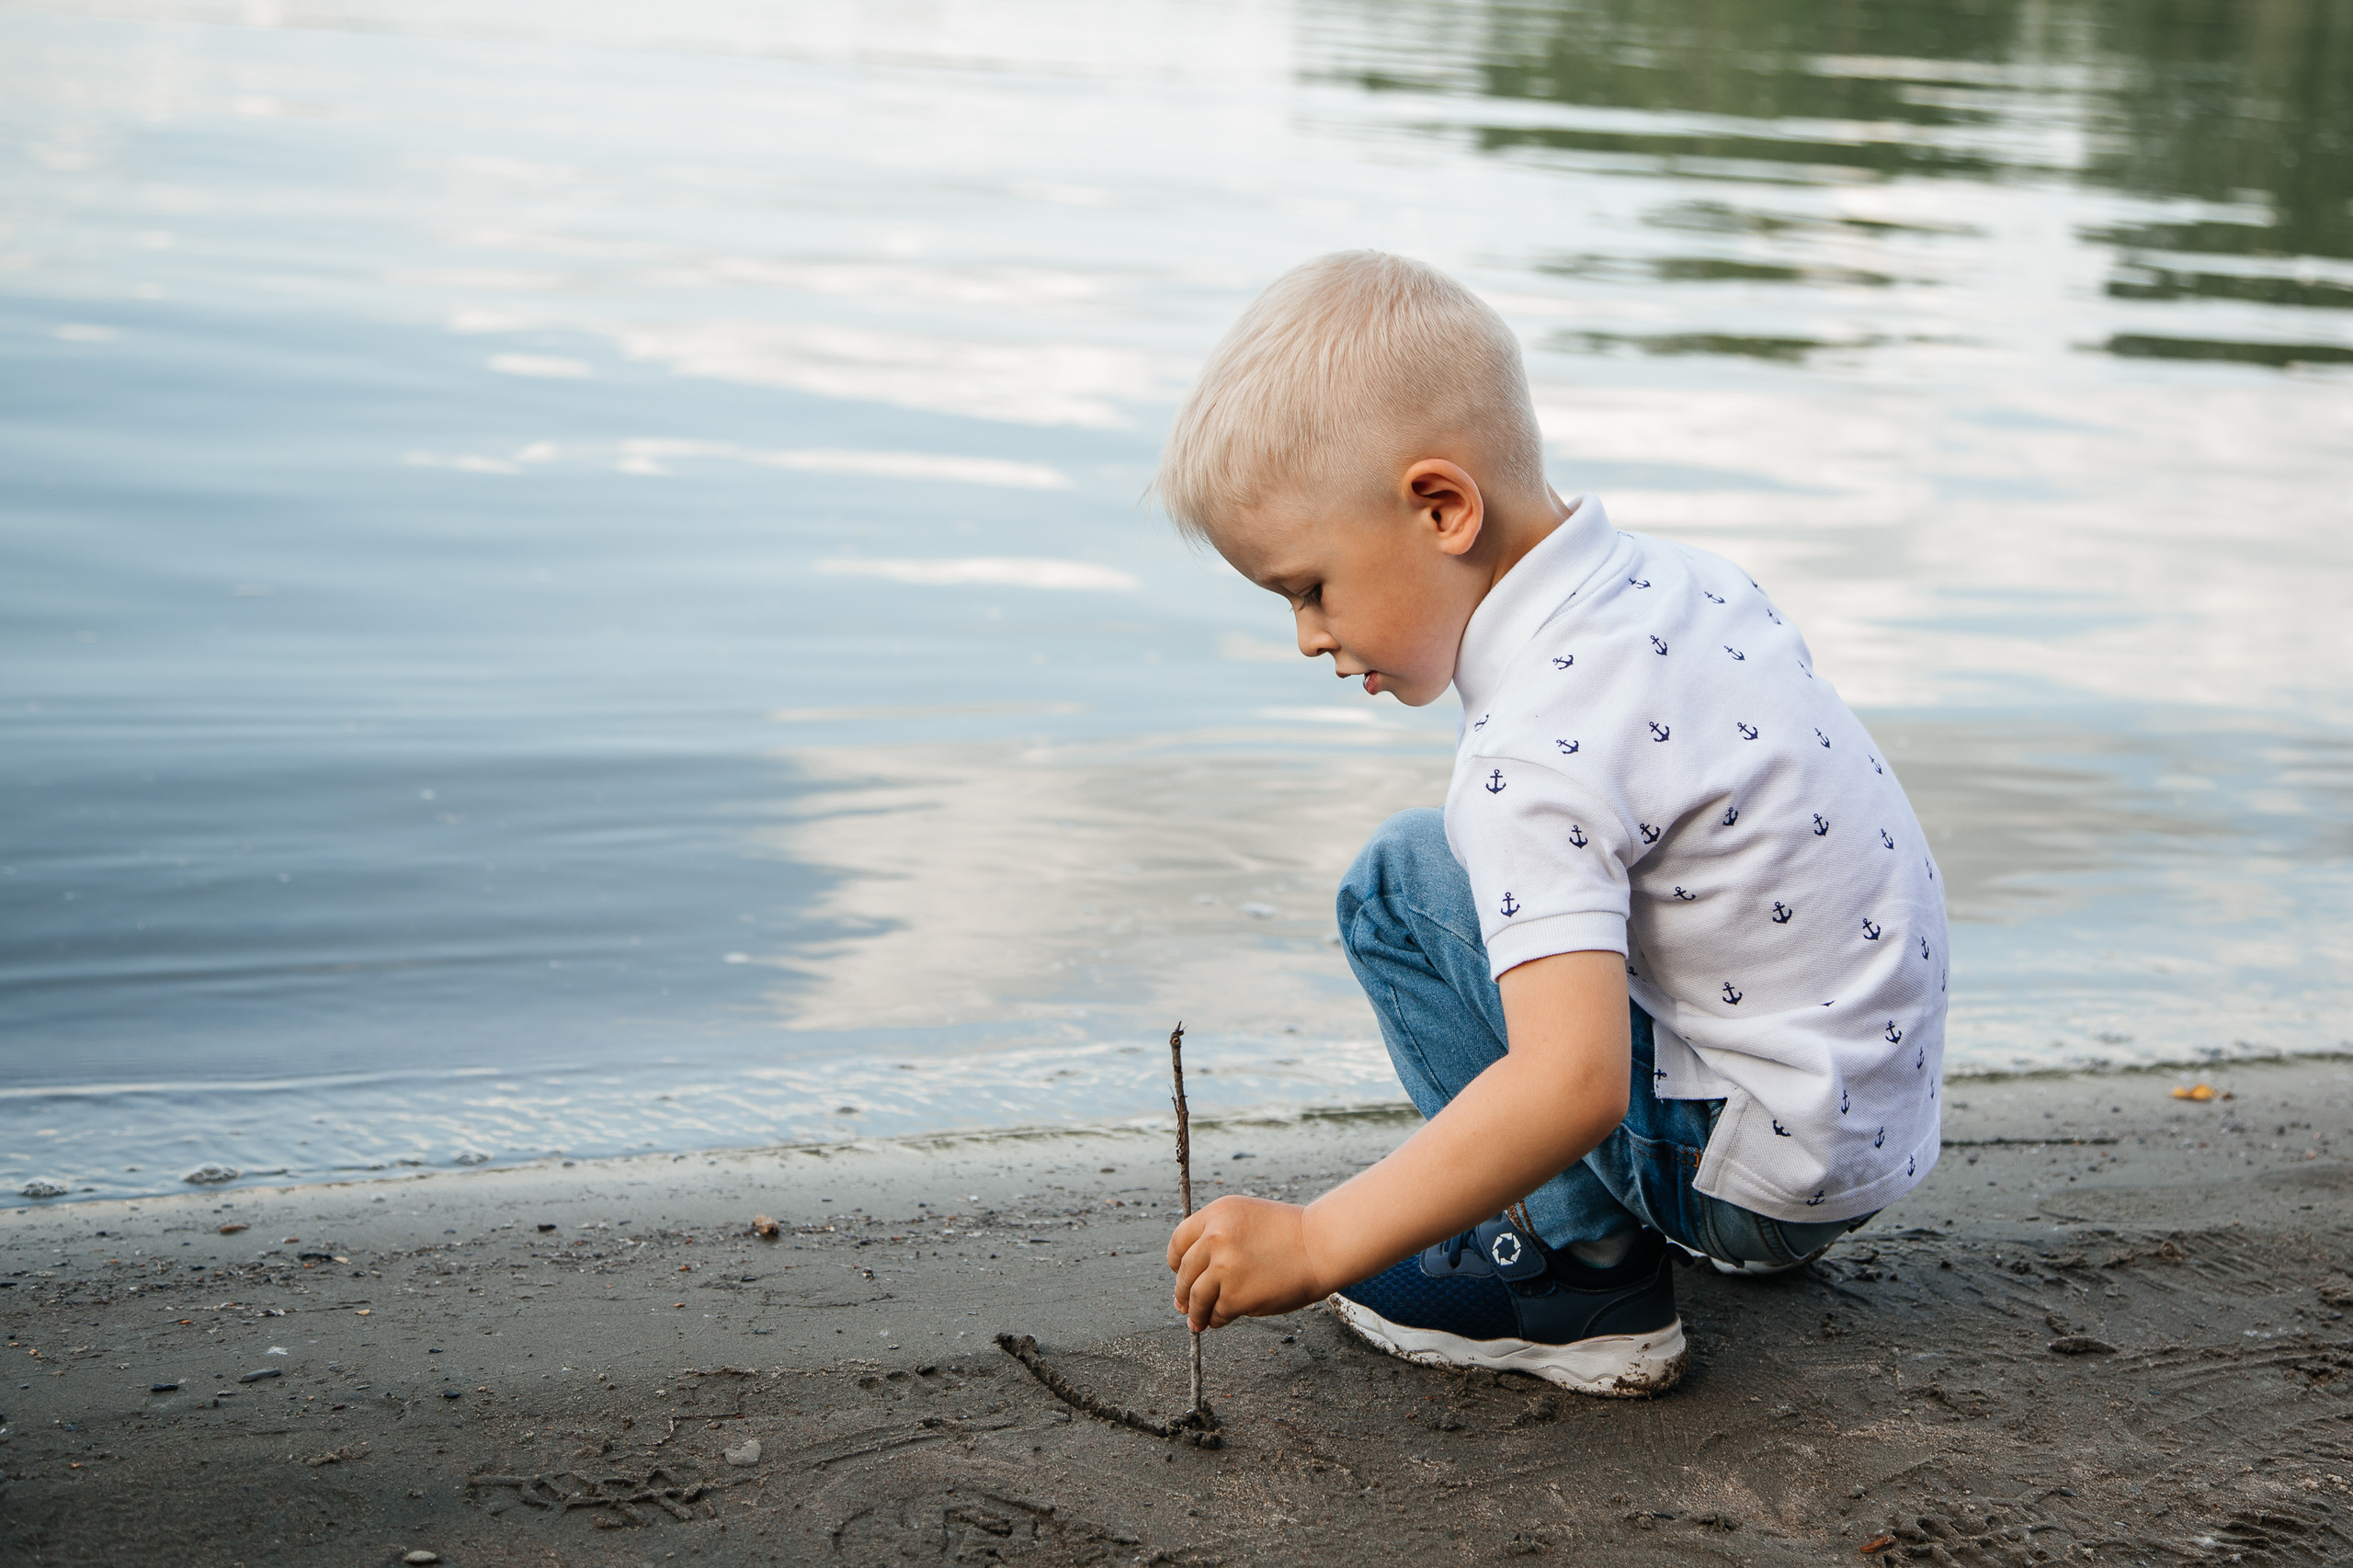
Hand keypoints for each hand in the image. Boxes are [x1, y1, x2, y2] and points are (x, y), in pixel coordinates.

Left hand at [1166, 1195, 1326, 1330]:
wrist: (1320, 1247)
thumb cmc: (1289, 1234)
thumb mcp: (1247, 1218)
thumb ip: (1218, 1237)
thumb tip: (1189, 1276)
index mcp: (1217, 1214)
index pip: (1179, 1241)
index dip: (1177, 1262)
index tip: (1181, 1273)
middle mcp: (1215, 1238)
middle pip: (1184, 1272)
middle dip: (1183, 1291)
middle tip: (1184, 1303)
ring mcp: (1224, 1268)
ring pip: (1195, 1297)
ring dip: (1195, 1312)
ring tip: (1197, 1320)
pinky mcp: (1235, 1297)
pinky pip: (1216, 1313)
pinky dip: (1216, 1319)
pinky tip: (1220, 1320)